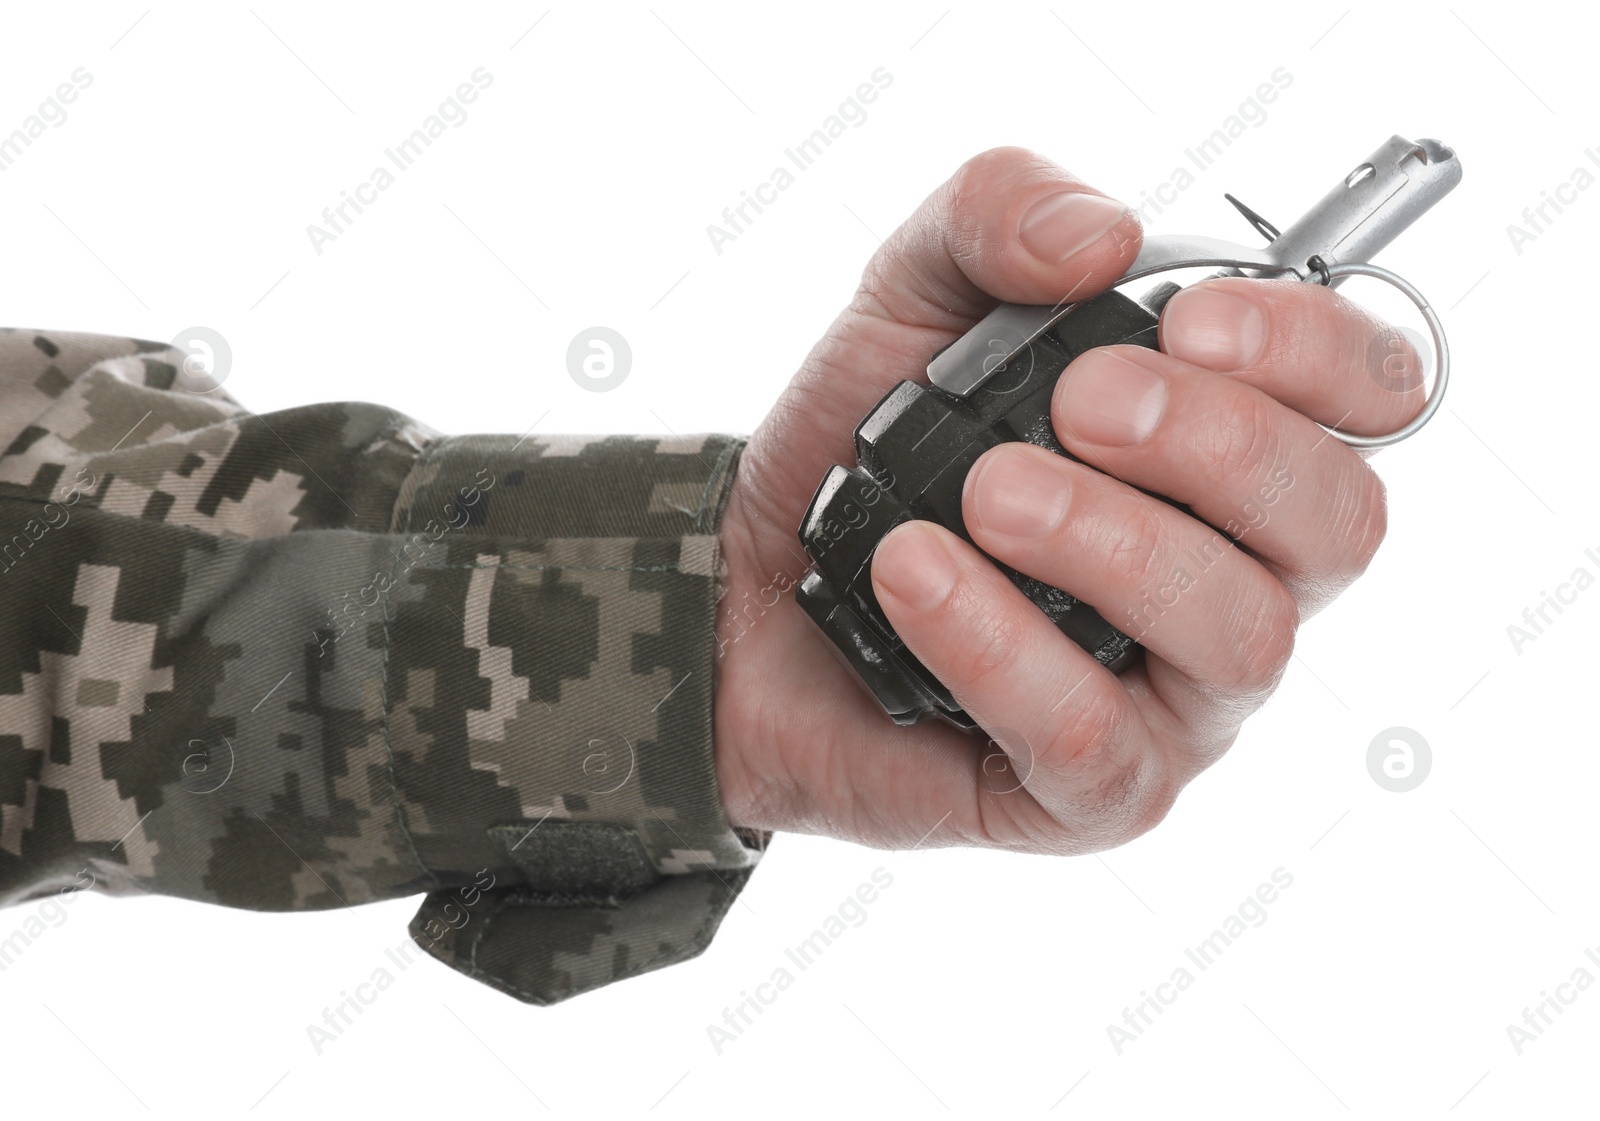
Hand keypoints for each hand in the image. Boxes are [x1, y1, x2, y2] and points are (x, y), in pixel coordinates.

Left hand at [712, 146, 1421, 852]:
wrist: (746, 587)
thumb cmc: (869, 448)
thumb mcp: (914, 292)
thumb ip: (1001, 214)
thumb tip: (1098, 236)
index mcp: (1227, 445)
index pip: (1371, 397)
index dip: (1317, 353)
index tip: (1189, 320)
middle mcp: (1235, 570)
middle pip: (1337, 521)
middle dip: (1218, 446)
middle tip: (1077, 404)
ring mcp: (1178, 692)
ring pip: (1238, 635)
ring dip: (1109, 545)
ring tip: (981, 496)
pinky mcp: (1097, 789)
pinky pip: (1098, 740)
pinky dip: (1002, 648)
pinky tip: (916, 577)